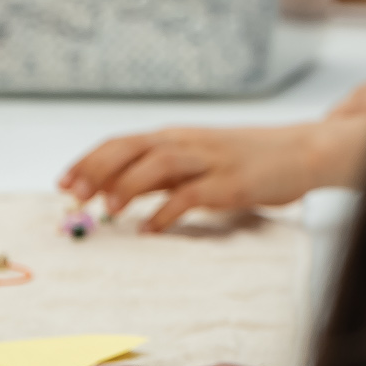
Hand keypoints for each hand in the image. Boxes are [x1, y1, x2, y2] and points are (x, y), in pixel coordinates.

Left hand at [58, 114, 365, 228]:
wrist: (302, 151)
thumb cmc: (248, 160)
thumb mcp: (199, 161)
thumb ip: (162, 175)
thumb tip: (115, 192)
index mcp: (177, 136)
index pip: (123, 142)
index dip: (90, 160)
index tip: (62, 182)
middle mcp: (189, 143)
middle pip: (133, 148)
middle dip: (97, 170)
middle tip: (71, 196)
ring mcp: (210, 161)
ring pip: (159, 163)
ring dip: (128, 184)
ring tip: (105, 209)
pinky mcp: (231, 183)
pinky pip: (192, 195)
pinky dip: (167, 211)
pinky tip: (150, 228)